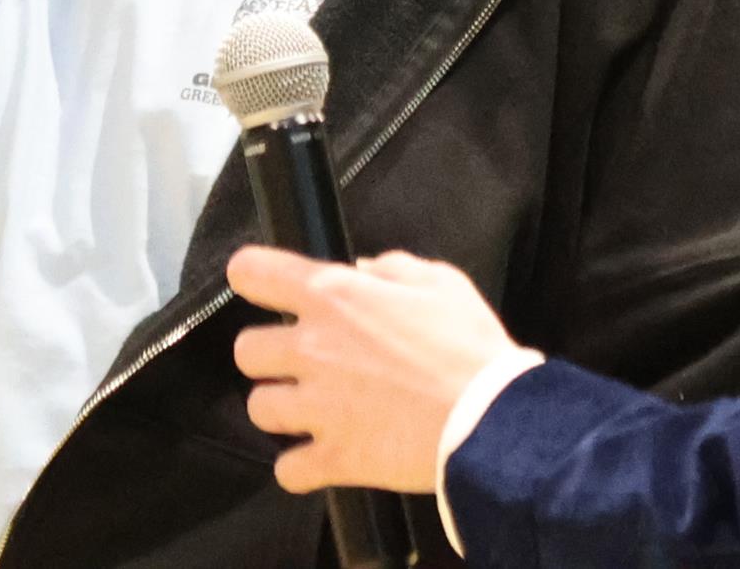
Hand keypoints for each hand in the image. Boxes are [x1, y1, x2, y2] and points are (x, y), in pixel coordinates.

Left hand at [227, 246, 533, 495]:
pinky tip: (323, 457)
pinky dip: (302, 467)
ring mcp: (317, 408)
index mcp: (334, 296)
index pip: (253, 273)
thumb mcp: (442, 283)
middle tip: (305, 362)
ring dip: (283, 410)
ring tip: (315, 412)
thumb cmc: (470, 346)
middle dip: (271, 356)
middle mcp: (312, 348)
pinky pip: (288, 470)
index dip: (254, 277)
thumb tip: (364, 270)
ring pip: (259, 408)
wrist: (493, 420)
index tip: (265, 289)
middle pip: (246, 351)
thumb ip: (395, 269)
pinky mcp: (333, 458)